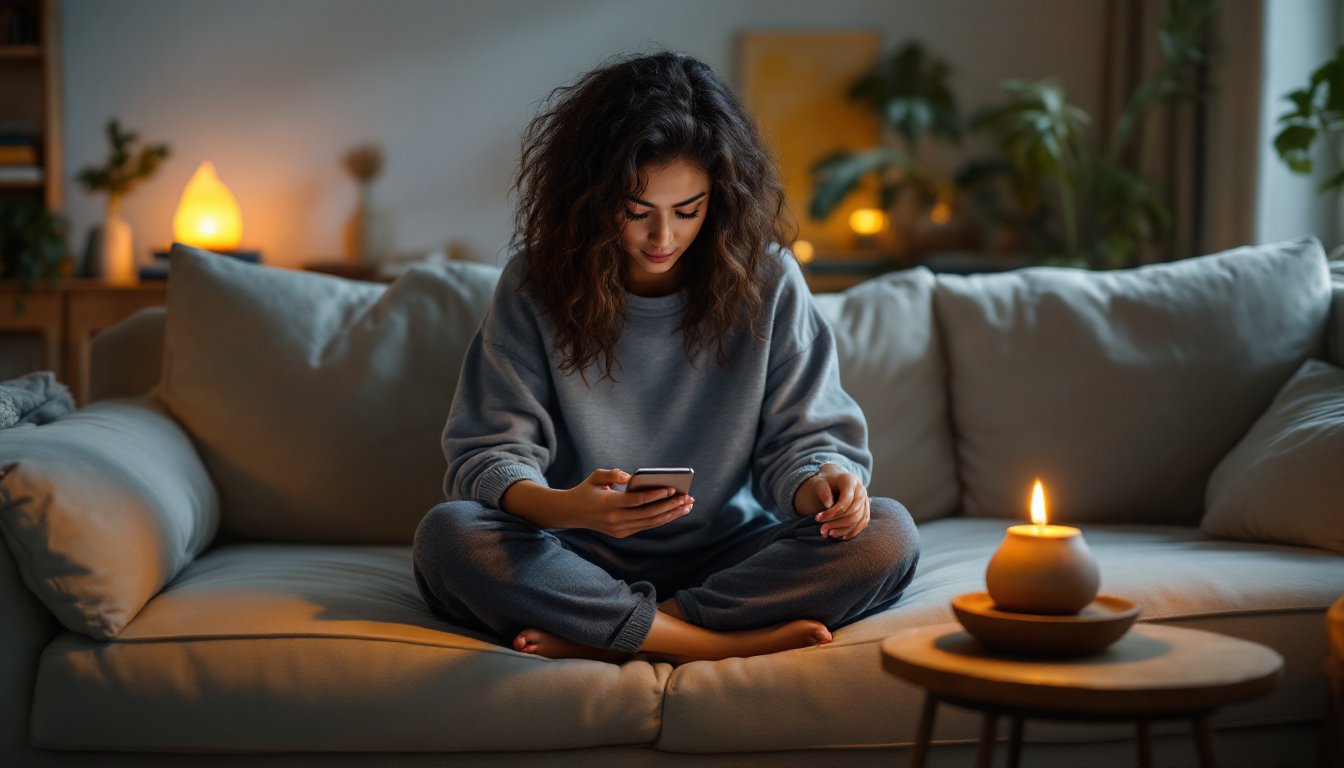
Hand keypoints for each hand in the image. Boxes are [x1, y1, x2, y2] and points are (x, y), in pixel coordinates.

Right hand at [561, 468, 693, 538]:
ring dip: (671, 514)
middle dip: (670, 506)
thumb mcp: (595, 476)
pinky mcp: (623, 533)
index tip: (672, 488)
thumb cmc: (586, 490)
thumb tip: (632, 476)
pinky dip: (662, 518)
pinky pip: (646, 525)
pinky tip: (675, 511)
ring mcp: (619, 529)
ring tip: (687, 505)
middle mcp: (615, 520)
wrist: (571, 513)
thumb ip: (613, 474)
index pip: (636, 501)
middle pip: (648, 514)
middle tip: (688, 498)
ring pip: (651, 523)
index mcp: (608, 504)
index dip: (655, 495)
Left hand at [793, 463, 869, 539]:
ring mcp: (866, 501)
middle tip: (822, 529)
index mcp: (850, 481)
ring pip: (858, 520)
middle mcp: (861, 490)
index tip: (817, 518)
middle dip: (836, 523)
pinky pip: (862, 524)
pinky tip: (840, 536)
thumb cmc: (826, 483)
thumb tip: (828, 505)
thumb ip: (823, 491)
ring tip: (829, 533)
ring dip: (843, 530)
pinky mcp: (866, 510)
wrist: (835, 482)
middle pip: (853, 512)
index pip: (845, 500)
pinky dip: (852, 532)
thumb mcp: (819, 483)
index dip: (832, 512)